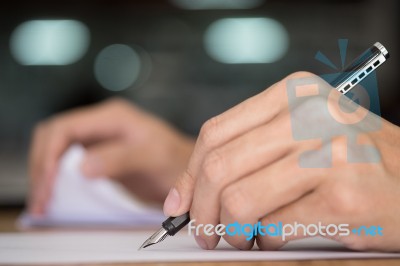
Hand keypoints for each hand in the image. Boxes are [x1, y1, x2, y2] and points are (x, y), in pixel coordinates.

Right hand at [29, 98, 193, 214]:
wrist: (187, 168)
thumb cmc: (176, 159)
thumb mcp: (152, 156)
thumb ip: (119, 158)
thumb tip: (82, 167)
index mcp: (112, 116)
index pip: (65, 129)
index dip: (50, 155)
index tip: (48, 184)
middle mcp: (101, 123)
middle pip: (53, 136)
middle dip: (42, 166)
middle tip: (42, 199)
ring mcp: (98, 138)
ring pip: (56, 149)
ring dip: (45, 173)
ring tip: (44, 202)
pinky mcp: (98, 154)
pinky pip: (66, 162)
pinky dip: (56, 178)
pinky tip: (56, 196)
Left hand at [163, 72, 399, 250]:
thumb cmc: (351, 161)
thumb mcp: (298, 138)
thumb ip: (244, 156)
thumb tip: (185, 193)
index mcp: (293, 94)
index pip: (215, 132)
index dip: (190, 173)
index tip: (180, 202)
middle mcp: (310, 116)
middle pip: (220, 165)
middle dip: (201, 209)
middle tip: (203, 232)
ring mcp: (328, 154)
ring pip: (240, 200)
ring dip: (229, 229)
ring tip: (237, 237)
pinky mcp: (342, 198)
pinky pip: (273, 227)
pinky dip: (265, 240)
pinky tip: (274, 237)